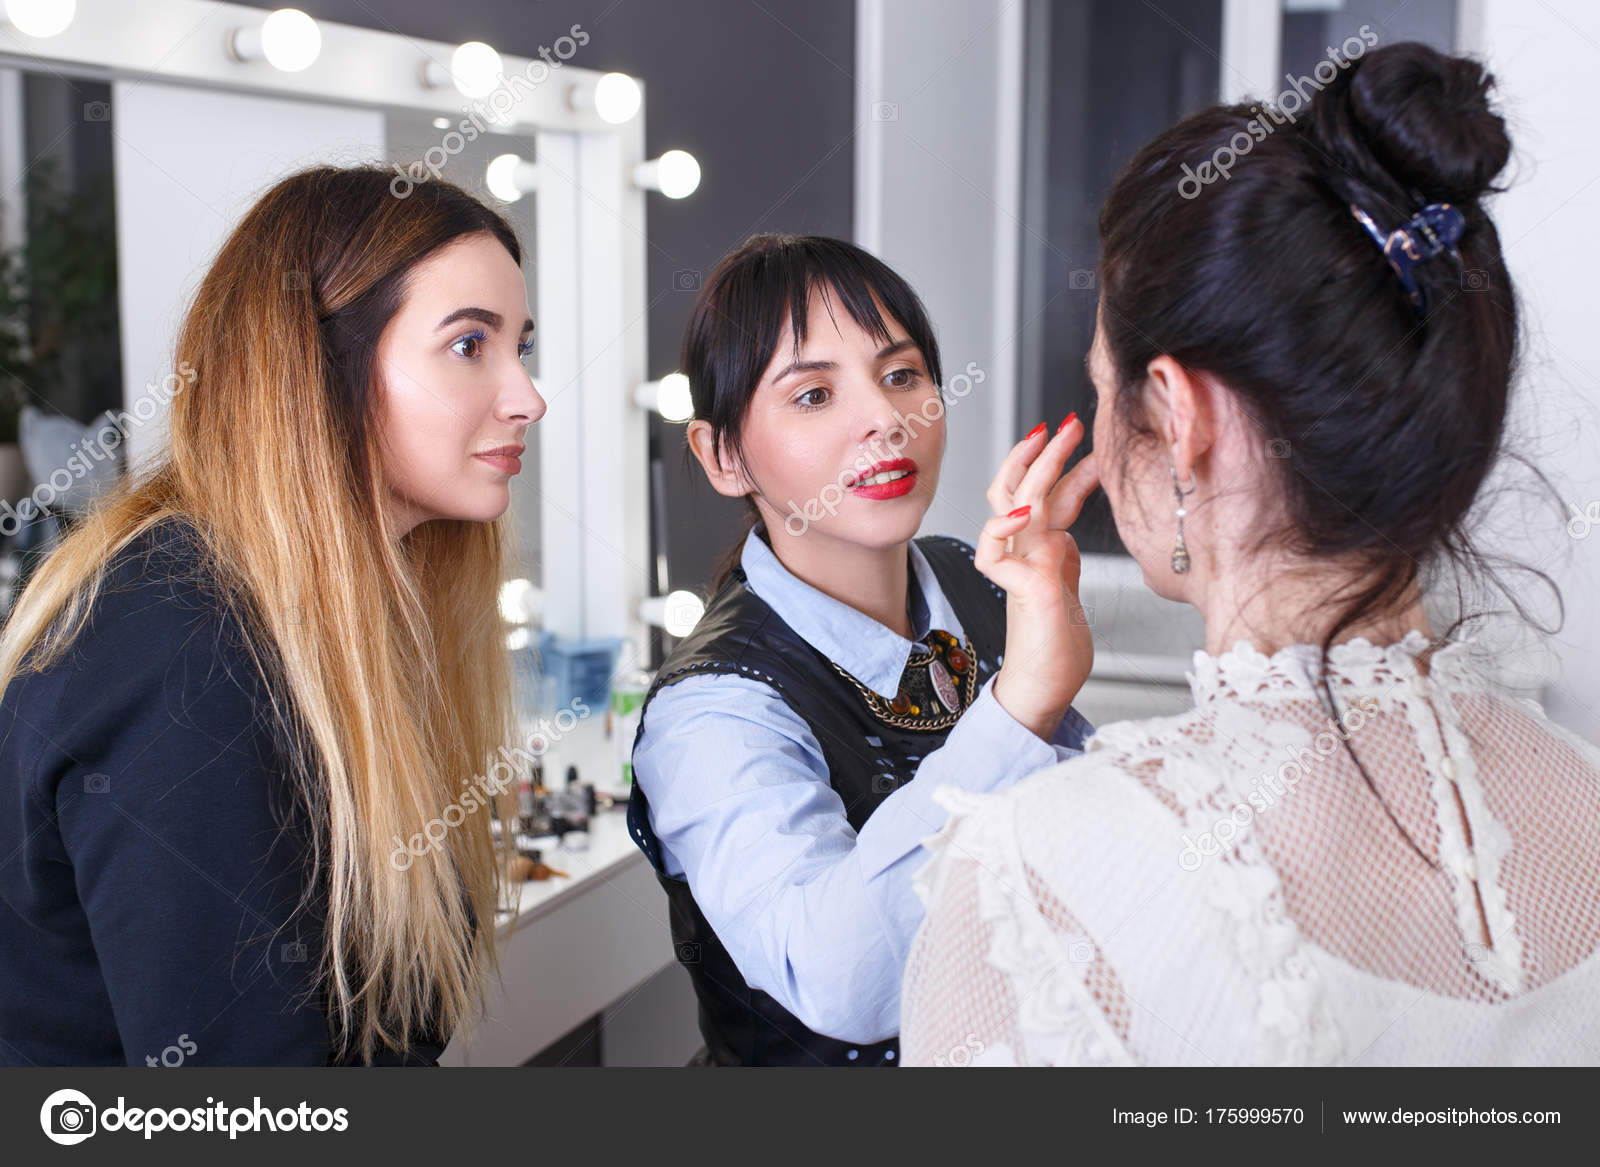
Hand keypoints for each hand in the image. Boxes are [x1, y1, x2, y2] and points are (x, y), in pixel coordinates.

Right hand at [974, 417, 1100, 740]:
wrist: (1045, 690)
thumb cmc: (1056, 648)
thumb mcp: (1067, 588)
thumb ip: (1062, 558)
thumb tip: (1067, 534)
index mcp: (1037, 551)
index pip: (1041, 495)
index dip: (1061, 466)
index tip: (1087, 444)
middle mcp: (1024, 554)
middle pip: (1019, 488)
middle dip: (1043, 451)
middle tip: (1068, 422)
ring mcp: (1020, 568)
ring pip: (1016, 505)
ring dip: (1036, 467)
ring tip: (1059, 437)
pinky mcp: (1022, 590)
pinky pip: (997, 552)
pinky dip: (1005, 528)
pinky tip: (1024, 512)